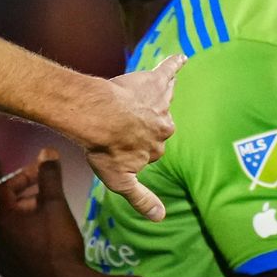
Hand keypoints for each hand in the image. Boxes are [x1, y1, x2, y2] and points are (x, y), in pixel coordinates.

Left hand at [0, 151, 91, 276]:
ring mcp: (3, 266)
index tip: (42, 175)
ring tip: (47, 224)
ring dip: (25, 228)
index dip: (24, 176)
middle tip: (46, 199)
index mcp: (2, 220)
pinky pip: (17, 262)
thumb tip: (47, 150)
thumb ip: (50, 177)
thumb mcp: (56, 205)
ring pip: (10, 239)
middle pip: (5, 214)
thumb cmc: (58, 243)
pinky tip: (45, 253)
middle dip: (25, 202)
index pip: (4, 187)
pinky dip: (28, 252)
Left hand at [81, 54, 181, 220]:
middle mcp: (164, 126)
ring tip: (139, 102)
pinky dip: (174, 65)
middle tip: (120, 126)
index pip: (151, 149)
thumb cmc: (106, 149)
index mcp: (157, 147)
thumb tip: (161, 218)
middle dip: (142, 127)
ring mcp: (160, 104)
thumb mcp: (121, 181)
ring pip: (161, 103)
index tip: (122, 147)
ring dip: (153, 103)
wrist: (96, 117)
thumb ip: (142, 199)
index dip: (135, 148)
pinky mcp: (153, 83)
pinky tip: (180, 58)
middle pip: (157, 127)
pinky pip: (168, 72)